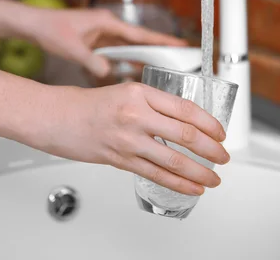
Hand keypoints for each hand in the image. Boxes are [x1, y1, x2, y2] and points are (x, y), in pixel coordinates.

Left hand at [22, 8, 185, 76]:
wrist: (34, 25)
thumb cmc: (51, 30)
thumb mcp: (71, 48)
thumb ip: (90, 60)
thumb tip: (107, 72)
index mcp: (107, 22)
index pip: (140, 34)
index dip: (161, 41)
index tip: (181, 45)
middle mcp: (109, 26)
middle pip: (141, 39)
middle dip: (160, 48)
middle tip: (182, 56)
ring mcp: (105, 33)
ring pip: (132, 46)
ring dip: (146, 55)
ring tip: (166, 65)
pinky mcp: (99, 41)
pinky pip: (121, 51)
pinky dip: (131, 59)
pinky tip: (139, 69)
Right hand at [32, 82, 229, 195]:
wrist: (55, 117)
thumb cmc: (88, 104)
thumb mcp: (126, 92)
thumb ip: (154, 105)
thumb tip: (184, 122)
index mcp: (141, 93)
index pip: (185, 108)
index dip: (209, 123)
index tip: (220, 133)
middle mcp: (136, 115)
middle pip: (185, 135)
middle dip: (211, 149)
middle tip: (224, 156)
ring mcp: (128, 139)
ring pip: (173, 160)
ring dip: (199, 172)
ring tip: (213, 178)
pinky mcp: (120, 160)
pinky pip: (155, 175)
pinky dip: (178, 184)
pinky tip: (191, 187)